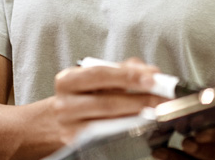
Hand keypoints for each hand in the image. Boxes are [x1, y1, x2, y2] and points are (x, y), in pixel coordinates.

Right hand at [52, 58, 166, 144]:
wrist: (50, 124)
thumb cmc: (76, 98)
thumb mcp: (88, 80)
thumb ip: (117, 71)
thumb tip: (148, 70)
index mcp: (68, 80)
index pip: (100, 74)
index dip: (128, 75)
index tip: (153, 76)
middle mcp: (65, 103)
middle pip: (107, 101)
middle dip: (140, 99)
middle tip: (164, 98)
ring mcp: (70, 126)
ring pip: (108, 122)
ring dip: (137, 116)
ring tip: (158, 112)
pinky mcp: (77, 143)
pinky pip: (106, 136)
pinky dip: (126, 129)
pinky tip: (142, 125)